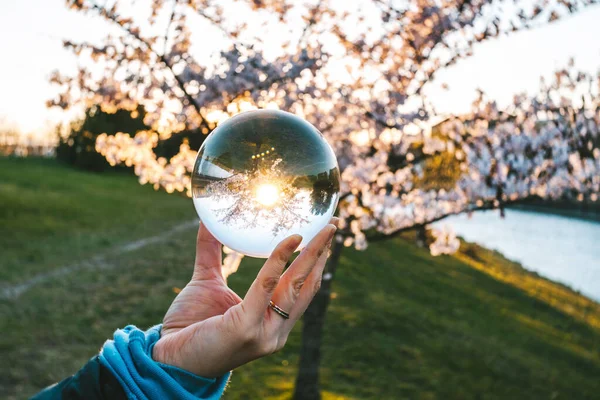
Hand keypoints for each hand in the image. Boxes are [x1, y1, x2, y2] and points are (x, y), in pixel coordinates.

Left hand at [153, 221, 337, 377]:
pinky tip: (290, 241)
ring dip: (312, 254)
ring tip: (322, 230)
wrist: (168, 359)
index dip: (317, 262)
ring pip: (295, 285)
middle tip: (333, 224)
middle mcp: (275, 331)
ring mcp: (264, 333)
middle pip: (307, 286)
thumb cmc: (188, 325)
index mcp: (273, 323)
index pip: (303, 290)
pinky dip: (279, 261)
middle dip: (322, 253)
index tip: (326, 235)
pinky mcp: (247, 328)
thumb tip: (208, 220)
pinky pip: (266, 287)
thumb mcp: (206, 282)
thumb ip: (210, 253)